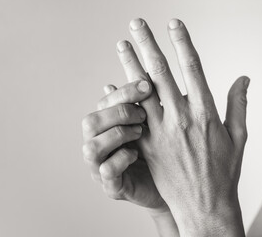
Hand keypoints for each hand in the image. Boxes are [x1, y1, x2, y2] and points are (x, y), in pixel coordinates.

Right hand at [82, 80, 167, 210]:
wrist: (172, 187)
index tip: (147, 85)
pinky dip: (121, 159)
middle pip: (89, 122)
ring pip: (91, 147)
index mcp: (107, 127)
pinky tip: (137, 153)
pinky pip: (106, 171)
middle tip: (143, 114)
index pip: (104, 103)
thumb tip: (144, 75)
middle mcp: (99, 145)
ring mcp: (101, 167)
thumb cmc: (161, 152)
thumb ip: (147, 103)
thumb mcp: (155, 124)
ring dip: (117, 136)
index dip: (123, 92)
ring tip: (140, 133)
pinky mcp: (112, 187)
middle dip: (117, 113)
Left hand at [116, 18, 249, 235]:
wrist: (205, 205)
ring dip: (130, 65)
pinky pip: (132, 118)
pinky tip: (111, 86)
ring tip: (122, 45)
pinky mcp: (148, 145)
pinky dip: (121, 101)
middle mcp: (182, 117)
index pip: (192, 67)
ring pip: (142, 92)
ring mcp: (162, 132)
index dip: (181, 42)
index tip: (173, 24)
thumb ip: (238, 104)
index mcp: (206, 112)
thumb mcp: (238, 137)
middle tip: (137, 25)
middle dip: (149, 44)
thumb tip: (243, 78)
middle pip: (162, 72)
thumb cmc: (224, 172)